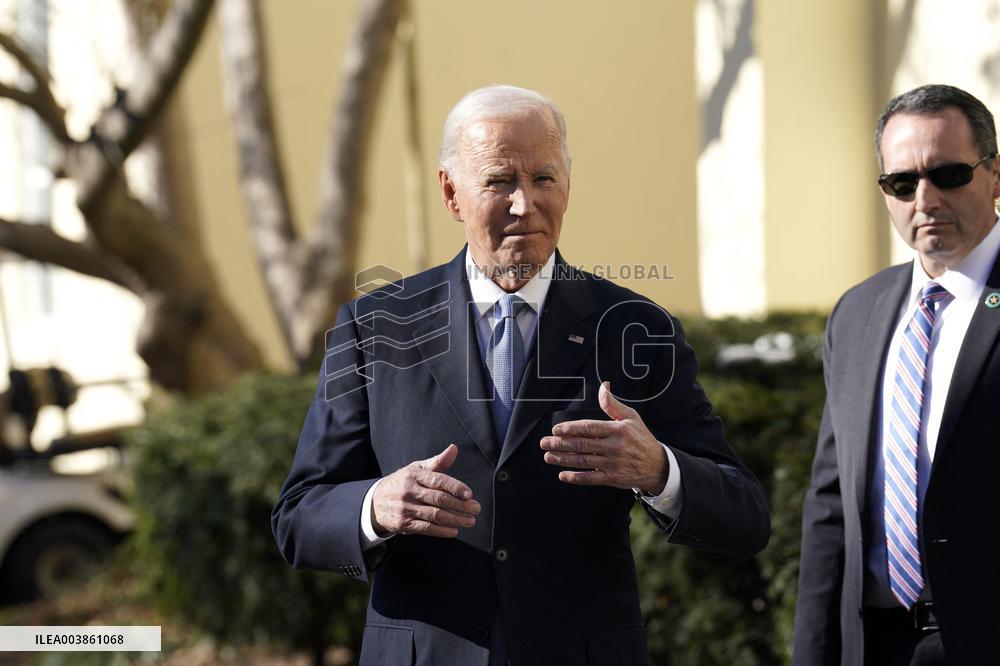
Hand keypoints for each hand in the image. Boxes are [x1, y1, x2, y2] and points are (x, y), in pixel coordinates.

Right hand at [371, 444, 480, 537]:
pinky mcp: (403, 524)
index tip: (469, 494)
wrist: (375, 502)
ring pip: (434, 515)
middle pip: (439, 499)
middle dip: (460, 505)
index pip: (438, 480)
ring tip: (470, 521)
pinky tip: (454, 530)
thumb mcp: (417, 469)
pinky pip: (426, 528)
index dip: (455, 487)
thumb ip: (438, 461)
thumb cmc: (403, 482)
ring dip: (455, 519)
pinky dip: (441, 531)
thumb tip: (454, 449)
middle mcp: (409, 491)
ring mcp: (406, 508)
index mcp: (414, 475)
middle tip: (476, 509)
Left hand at [540, 382, 668, 493]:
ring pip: (583, 461)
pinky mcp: (612, 478)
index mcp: (617, 430)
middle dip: (561, 444)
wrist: (658, 466)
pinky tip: (562, 475)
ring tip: (548, 456)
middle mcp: (614, 447)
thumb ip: (613, 404)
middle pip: (583, 445)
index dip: (571, 428)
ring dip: (563, 459)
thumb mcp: (631, 417)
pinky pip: (591, 478)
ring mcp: (613, 464)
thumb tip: (603, 386)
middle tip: (544, 443)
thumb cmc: (641, 438)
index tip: (556, 429)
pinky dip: (576, 477)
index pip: (590, 428)